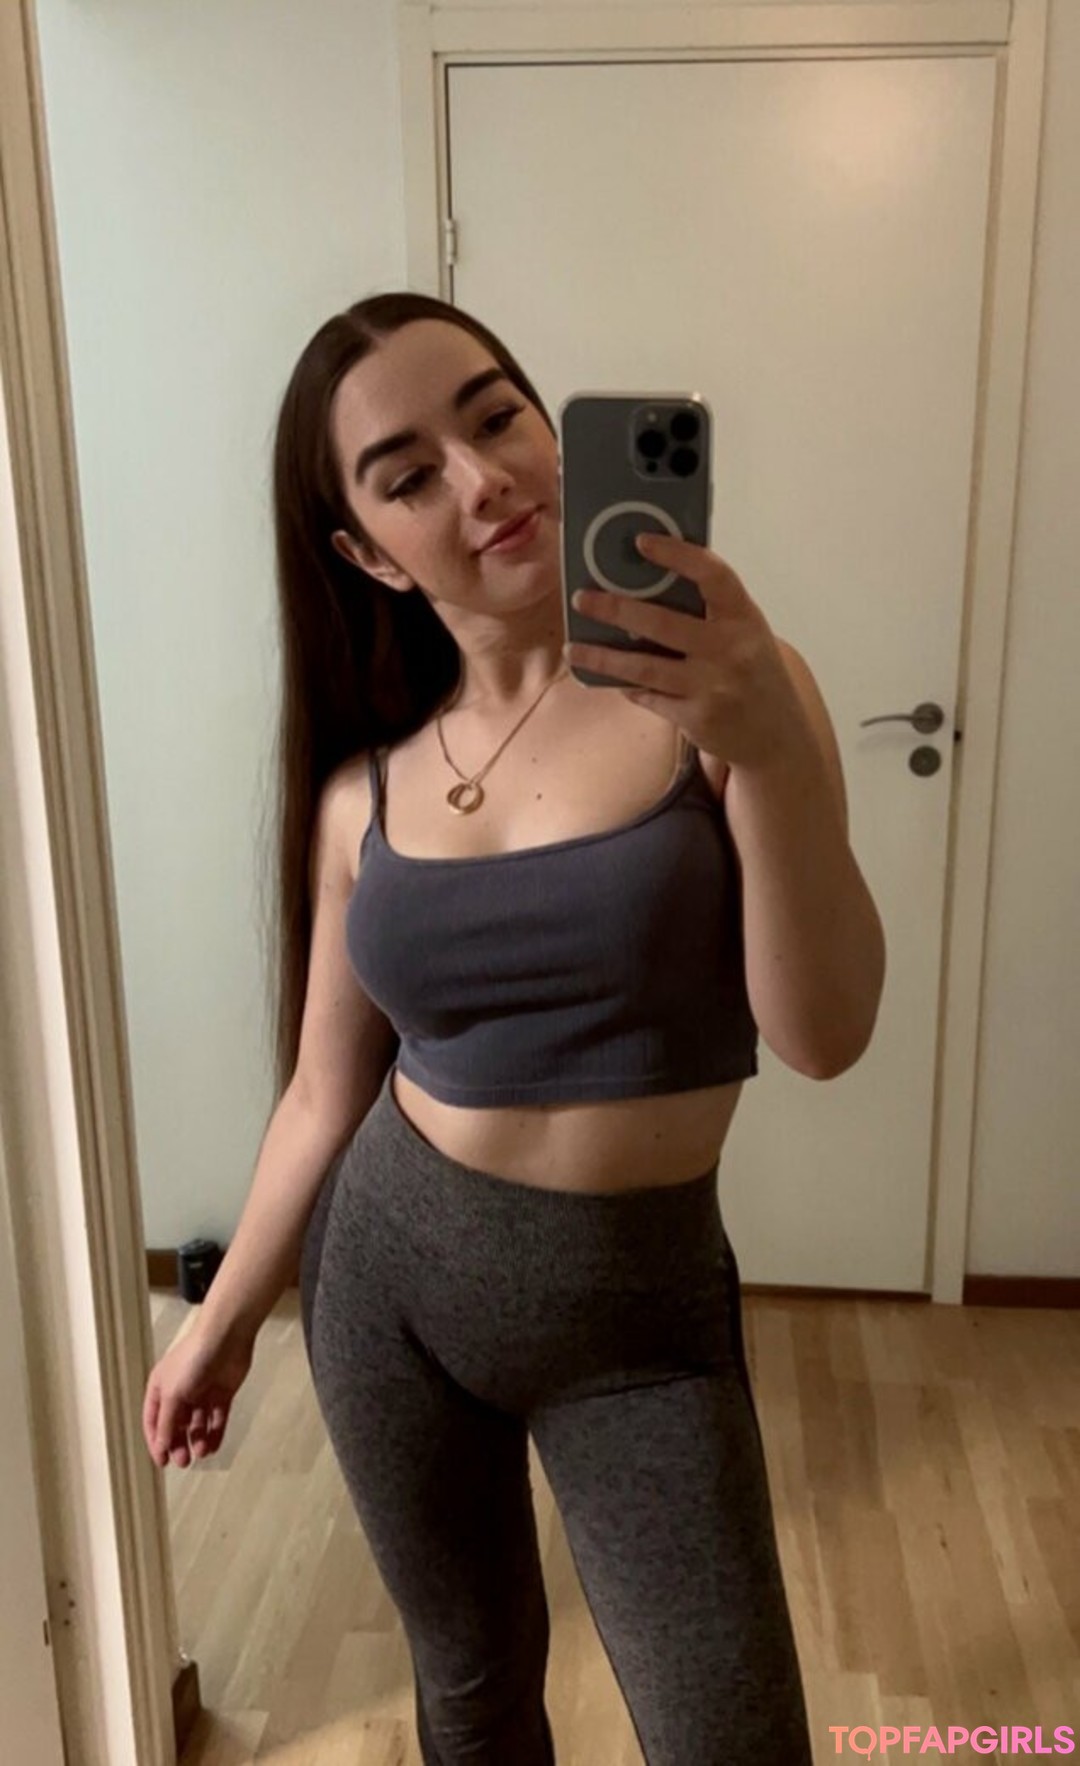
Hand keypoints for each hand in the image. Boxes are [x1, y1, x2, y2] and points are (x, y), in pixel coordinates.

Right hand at [142, 1319, 254, 1468]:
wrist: (226, 1338)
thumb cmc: (192, 1362)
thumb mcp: (173, 1393)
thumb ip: (168, 1422)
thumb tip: (161, 1447)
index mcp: (161, 1388)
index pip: (154, 1420)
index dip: (157, 1441)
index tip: (162, 1461)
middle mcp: (180, 1392)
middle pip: (177, 1425)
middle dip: (179, 1443)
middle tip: (184, 1461)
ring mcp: (202, 1393)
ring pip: (198, 1424)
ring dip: (198, 1440)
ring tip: (202, 1452)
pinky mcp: (222, 1394)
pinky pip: (217, 1419)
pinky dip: (215, 1433)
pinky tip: (214, 1446)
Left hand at [564, 531, 804, 769]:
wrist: (777, 735)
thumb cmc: (754, 671)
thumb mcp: (746, 632)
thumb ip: (710, 610)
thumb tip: (648, 580)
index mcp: (744, 617)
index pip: (713, 575)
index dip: (677, 554)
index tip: (641, 542)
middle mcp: (730, 649)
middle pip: (663, 623)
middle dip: (616, 609)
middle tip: (582, 598)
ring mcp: (712, 686)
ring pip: (644, 668)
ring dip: (603, 658)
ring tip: (574, 649)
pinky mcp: (696, 718)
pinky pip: (649, 697)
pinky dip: (627, 686)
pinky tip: (609, 678)